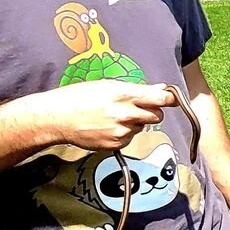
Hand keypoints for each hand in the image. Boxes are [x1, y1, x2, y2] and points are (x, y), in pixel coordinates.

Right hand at [40, 82, 173, 151]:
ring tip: (114, 117)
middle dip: (151, 111)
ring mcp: (121, 131)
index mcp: (124, 95)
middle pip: (157, 115)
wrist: (58, 117)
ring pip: (143, 127)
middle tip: (135, 107)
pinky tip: (108, 127)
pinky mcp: (116, 144)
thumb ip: (136, 89)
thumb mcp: (107, 85)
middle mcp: (125, 114)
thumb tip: (160, 89)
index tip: (171, 99)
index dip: (168, 100)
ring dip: (136, 123)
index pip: (160, 100)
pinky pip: (131, 138)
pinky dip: (125, 133)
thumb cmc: (79, 97)